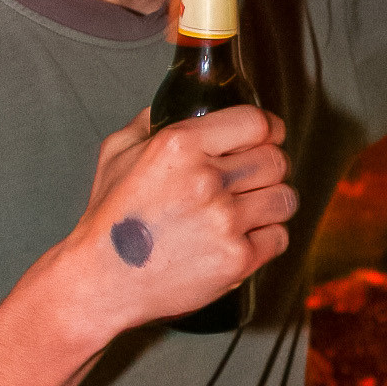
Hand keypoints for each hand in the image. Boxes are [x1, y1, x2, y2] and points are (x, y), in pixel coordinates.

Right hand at [61, 105, 296, 339]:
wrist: (102, 281)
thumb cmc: (110, 220)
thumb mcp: (117, 153)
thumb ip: (151, 121)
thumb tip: (182, 105)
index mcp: (180, 145)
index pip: (257, 123)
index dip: (269, 129)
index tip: (270, 136)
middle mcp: (206, 180)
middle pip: (277, 160)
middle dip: (269, 167)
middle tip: (254, 178)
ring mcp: (224, 221)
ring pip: (284, 198)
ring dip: (272, 202)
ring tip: (251, 209)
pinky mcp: (236, 258)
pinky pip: (279, 237)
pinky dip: (267, 237)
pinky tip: (243, 237)